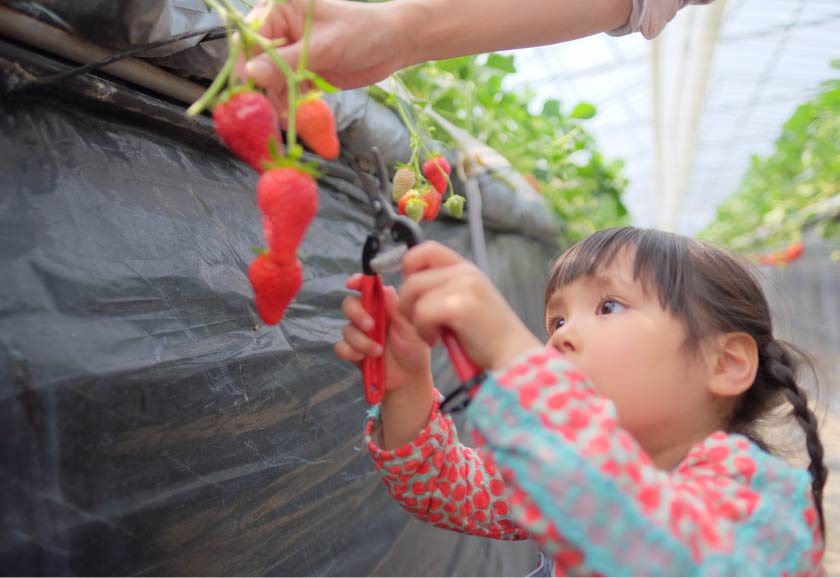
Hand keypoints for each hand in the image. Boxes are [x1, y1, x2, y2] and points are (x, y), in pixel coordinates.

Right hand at [238, 0, 407, 116]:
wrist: (392, 44)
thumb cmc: (361, 32)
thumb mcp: (322, 47)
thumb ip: (286, 62)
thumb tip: (252, 73)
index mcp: (279, 9)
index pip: (251, 39)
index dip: (247, 66)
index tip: (249, 92)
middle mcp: (280, 29)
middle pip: (257, 62)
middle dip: (261, 88)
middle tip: (264, 113)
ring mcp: (290, 51)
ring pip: (270, 80)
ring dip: (275, 100)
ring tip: (283, 119)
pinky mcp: (301, 70)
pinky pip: (287, 89)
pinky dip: (289, 103)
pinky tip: (293, 117)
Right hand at [334, 274, 431, 392]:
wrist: (409, 378)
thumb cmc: (414, 350)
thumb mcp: (412, 329)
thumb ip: (399, 310)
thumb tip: (387, 289)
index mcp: (384, 306)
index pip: (368, 288)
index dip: (358, 281)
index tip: (352, 283)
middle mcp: (369, 317)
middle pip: (350, 304)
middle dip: (357, 314)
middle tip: (371, 326)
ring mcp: (359, 334)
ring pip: (346, 328)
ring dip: (361, 340)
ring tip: (378, 351)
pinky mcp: (353, 351)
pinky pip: (341, 347)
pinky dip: (351, 352)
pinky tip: (364, 358)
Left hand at [399, 242, 541, 369]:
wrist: (513, 356)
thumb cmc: (486, 336)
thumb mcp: (464, 303)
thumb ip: (440, 290)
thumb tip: (403, 288)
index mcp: (466, 269)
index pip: (426, 250)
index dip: (409, 269)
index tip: (413, 296)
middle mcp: (466, 272)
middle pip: (413, 278)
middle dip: (407, 305)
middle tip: (422, 324)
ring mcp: (466, 286)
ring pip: (414, 294)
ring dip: (415, 321)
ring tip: (433, 334)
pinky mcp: (462, 306)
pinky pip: (422, 313)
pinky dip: (423, 331)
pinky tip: (438, 340)